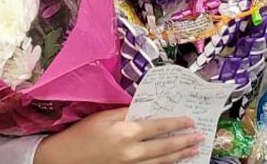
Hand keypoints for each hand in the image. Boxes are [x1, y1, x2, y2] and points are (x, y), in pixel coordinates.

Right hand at [34, 108, 202, 163]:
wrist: (66, 159)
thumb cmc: (82, 134)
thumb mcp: (103, 116)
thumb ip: (127, 112)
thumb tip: (146, 108)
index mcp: (126, 132)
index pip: (158, 126)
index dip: (176, 123)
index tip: (189, 120)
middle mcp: (132, 151)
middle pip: (165, 146)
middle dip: (184, 140)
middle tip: (200, 136)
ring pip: (162, 161)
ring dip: (180, 154)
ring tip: (194, 149)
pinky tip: (173, 161)